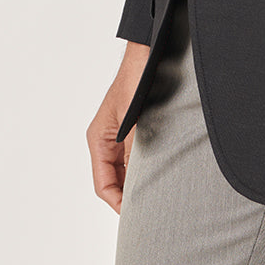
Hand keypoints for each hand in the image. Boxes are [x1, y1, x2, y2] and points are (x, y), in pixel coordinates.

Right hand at [86, 41, 149, 213]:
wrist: (150, 50)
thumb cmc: (136, 78)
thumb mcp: (133, 118)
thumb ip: (134, 148)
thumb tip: (141, 179)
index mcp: (99, 138)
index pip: (102, 183)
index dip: (117, 202)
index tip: (134, 215)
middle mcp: (109, 139)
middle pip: (115, 179)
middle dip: (129, 195)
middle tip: (150, 211)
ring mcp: (123, 133)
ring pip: (128, 169)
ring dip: (140, 180)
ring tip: (159, 194)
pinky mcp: (138, 127)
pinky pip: (139, 154)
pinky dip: (148, 165)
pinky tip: (165, 171)